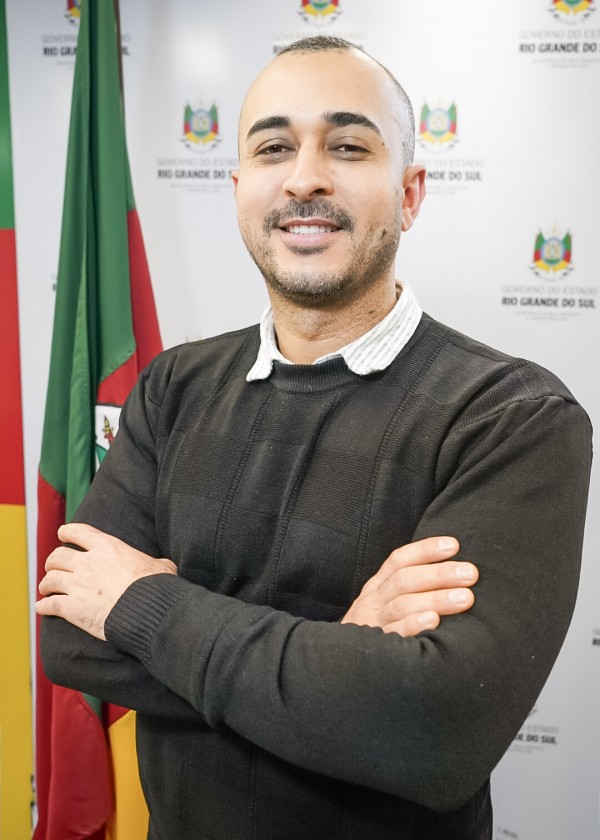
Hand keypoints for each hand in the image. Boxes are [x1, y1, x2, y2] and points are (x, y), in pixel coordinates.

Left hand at [36, 523, 176, 640]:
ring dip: (46, 584)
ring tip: (45, 588)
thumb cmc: (156, 586)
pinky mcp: (72, 608)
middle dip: (52, 561)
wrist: (146, 609)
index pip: (79, 532)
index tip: (62, 533)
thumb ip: (157, 563)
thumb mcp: (161, 566)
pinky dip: (43, 606)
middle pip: (58, 556)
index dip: (68, 531)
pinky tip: (41, 608)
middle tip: (53, 566)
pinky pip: (50, 604)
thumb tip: (167, 566)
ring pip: (50, 579)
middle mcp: (88, 563)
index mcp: (108, 547)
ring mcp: (77, 585)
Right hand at [341, 537, 477, 636]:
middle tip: (470, 574)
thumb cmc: (377, 627)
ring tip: (465, 598)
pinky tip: (434, 620)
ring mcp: (373, 623)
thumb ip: (409, 587)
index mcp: (377, 585)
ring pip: (402, 604)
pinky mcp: (376, 648)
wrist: (339, 663)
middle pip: (405, 580)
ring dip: (436, 598)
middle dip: (440, 574)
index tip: (454, 545)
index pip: (399, 560)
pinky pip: (395, 633)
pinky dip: (414, 624)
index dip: (425, 550)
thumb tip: (453, 572)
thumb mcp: (383, 602)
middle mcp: (373, 600)